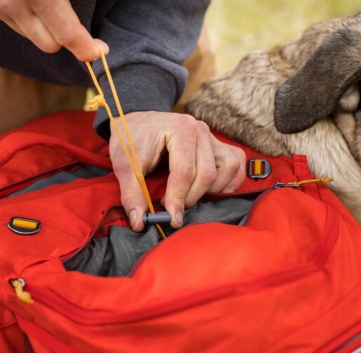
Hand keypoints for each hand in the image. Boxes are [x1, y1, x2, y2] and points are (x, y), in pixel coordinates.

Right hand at [0, 0, 108, 60]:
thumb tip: (83, 22)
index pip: (68, 35)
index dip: (86, 47)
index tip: (100, 51)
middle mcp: (13, 3)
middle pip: (50, 45)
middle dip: (63, 37)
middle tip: (71, 21)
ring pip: (29, 35)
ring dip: (40, 24)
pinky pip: (10, 22)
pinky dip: (20, 13)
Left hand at [109, 111, 245, 231]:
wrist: (138, 121)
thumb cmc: (132, 139)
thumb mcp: (125, 166)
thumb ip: (132, 194)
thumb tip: (140, 222)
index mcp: (179, 129)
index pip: (185, 172)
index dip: (178, 198)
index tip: (171, 217)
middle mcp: (200, 130)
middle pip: (207, 174)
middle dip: (191, 197)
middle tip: (174, 206)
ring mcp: (211, 136)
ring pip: (228, 168)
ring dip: (213, 189)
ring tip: (191, 196)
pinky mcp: (217, 144)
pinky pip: (236, 161)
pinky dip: (230, 179)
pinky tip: (213, 190)